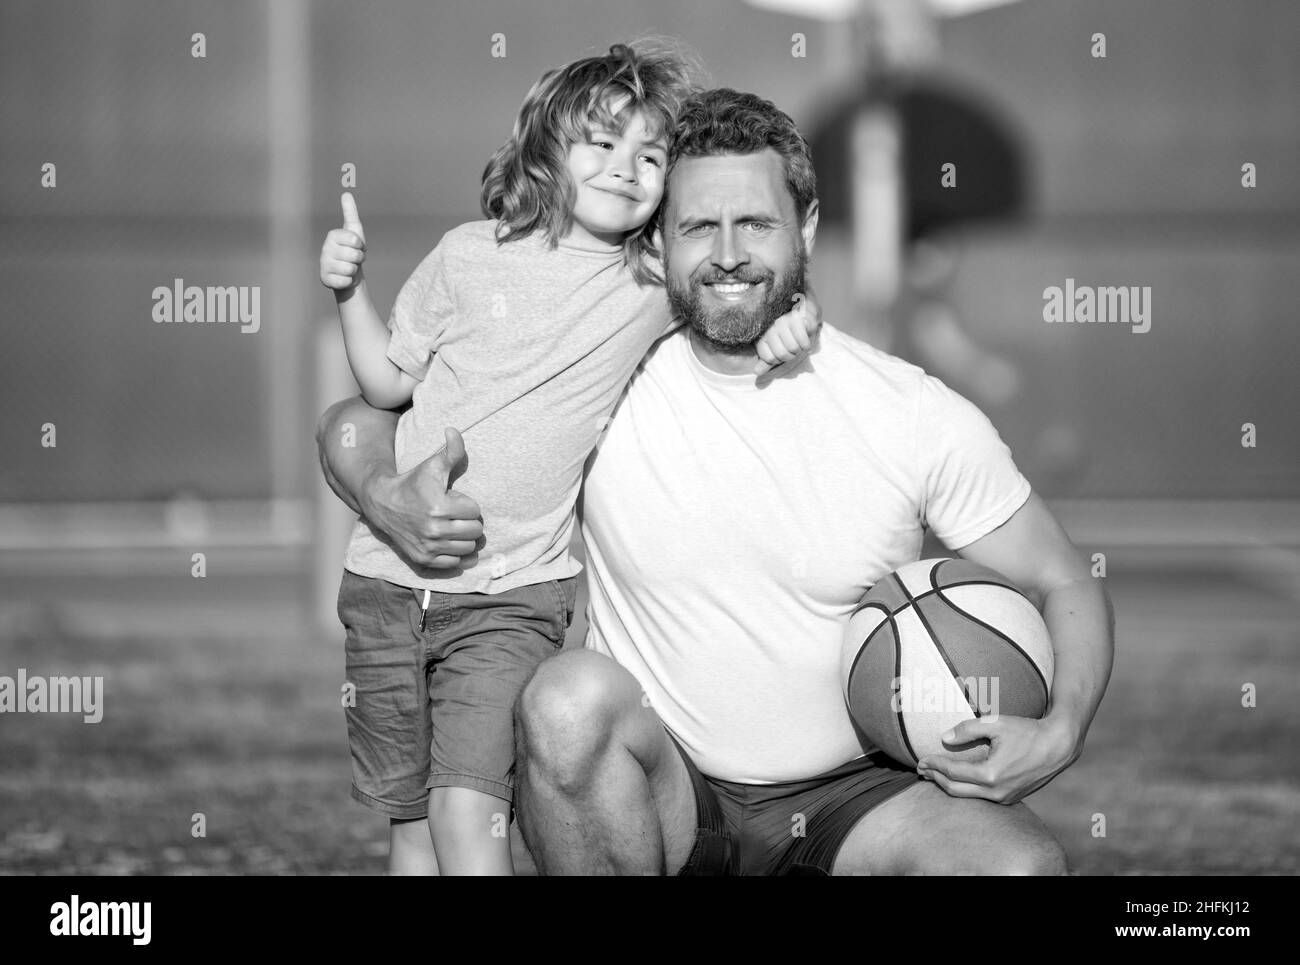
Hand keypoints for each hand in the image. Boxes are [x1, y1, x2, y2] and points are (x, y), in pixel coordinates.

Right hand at [320, 192, 366, 291]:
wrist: (348, 272)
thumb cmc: (352, 249)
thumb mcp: (354, 230)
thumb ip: (350, 212)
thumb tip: (346, 194)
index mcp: (333, 235)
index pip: (355, 241)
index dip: (361, 246)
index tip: (357, 247)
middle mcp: (325, 249)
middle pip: (354, 256)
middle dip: (359, 259)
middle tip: (353, 259)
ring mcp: (324, 264)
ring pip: (350, 269)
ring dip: (354, 270)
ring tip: (349, 268)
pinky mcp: (325, 279)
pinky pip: (345, 281)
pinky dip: (348, 281)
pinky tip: (343, 277)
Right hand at [362, 427, 484, 569]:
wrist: (382, 503)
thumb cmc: (412, 482)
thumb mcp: (432, 465)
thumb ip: (450, 450)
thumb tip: (454, 430)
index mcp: (440, 507)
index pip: (475, 512)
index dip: (467, 504)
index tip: (454, 500)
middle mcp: (434, 530)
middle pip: (475, 531)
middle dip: (469, 521)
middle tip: (456, 515)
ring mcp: (429, 547)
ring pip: (468, 549)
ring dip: (464, 538)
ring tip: (453, 527)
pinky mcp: (424, 559)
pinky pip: (455, 564)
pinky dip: (456, 554)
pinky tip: (448, 542)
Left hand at [753, 286, 822, 375]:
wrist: (803, 305)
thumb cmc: (788, 329)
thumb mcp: (775, 345)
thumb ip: (767, 360)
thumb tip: (757, 372)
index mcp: (762, 335)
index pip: (770, 358)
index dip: (780, 359)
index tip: (783, 350)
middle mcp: (771, 327)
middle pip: (782, 355)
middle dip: (792, 354)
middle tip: (795, 345)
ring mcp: (783, 321)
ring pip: (793, 348)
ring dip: (801, 348)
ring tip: (800, 339)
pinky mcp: (798, 317)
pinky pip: (803, 341)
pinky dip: (807, 342)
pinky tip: (807, 335)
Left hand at [915, 714, 1081, 804]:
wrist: (1058, 746)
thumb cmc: (1027, 731)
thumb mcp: (996, 722)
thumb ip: (967, 729)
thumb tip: (944, 738)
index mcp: (990, 775)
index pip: (952, 772)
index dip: (934, 765)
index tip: (920, 759)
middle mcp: (996, 792)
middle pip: (955, 789)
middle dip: (935, 779)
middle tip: (921, 770)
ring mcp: (1005, 798)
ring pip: (967, 796)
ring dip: (948, 785)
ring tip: (934, 775)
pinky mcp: (1011, 799)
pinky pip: (981, 797)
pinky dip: (965, 789)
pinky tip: (958, 780)